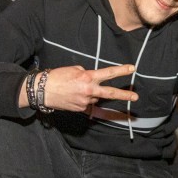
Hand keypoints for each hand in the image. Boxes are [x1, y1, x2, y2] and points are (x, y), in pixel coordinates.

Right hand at [18, 64, 138, 110]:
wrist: (42, 91)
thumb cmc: (57, 77)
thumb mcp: (74, 69)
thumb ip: (86, 74)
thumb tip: (92, 80)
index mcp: (87, 77)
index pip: (108, 73)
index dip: (122, 71)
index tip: (132, 69)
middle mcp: (88, 91)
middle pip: (110, 93)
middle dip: (124, 95)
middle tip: (135, 97)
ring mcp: (85, 102)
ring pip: (95, 97)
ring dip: (91, 93)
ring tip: (76, 89)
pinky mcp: (80, 109)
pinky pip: (87, 104)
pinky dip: (84, 99)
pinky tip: (74, 96)